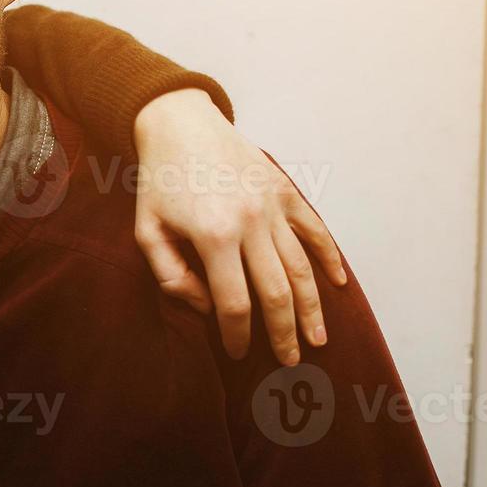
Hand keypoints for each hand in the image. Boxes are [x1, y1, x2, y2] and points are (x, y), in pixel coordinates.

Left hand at [132, 89, 346, 364]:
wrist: (180, 125)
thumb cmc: (159, 183)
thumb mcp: (147, 231)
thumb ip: (171, 274)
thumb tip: (207, 307)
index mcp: (214, 236)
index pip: (234, 302)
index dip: (237, 334)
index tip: (235, 352)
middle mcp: (251, 223)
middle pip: (277, 293)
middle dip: (284, 333)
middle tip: (287, 361)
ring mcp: (273, 206)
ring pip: (302, 268)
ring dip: (312, 308)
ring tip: (317, 339)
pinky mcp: (285, 191)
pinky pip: (315, 231)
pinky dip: (330, 259)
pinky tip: (339, 285)